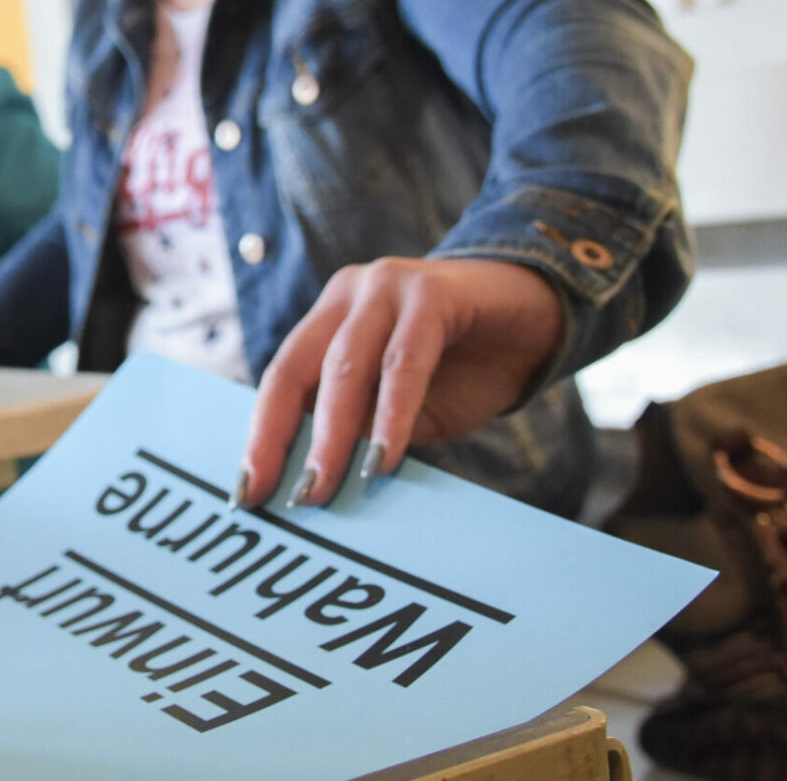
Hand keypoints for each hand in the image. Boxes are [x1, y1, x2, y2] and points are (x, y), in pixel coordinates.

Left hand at [240, 257, 561, 508]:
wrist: (540, 317)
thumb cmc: (466, 370)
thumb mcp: (404, 411)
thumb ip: (364, 433)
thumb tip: (317, 489)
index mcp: (330, 320)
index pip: (281, 381)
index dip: (261, 438)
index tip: (246, 496)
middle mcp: (349, 295)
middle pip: (297, 370)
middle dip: (284, 440)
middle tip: (289, 499)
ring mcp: (387, 286)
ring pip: (346, 366)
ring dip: (334, 433)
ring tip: (327, 486)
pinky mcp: (432, 290)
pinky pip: (404, 361)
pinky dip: (392, 413)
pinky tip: (385, 458)